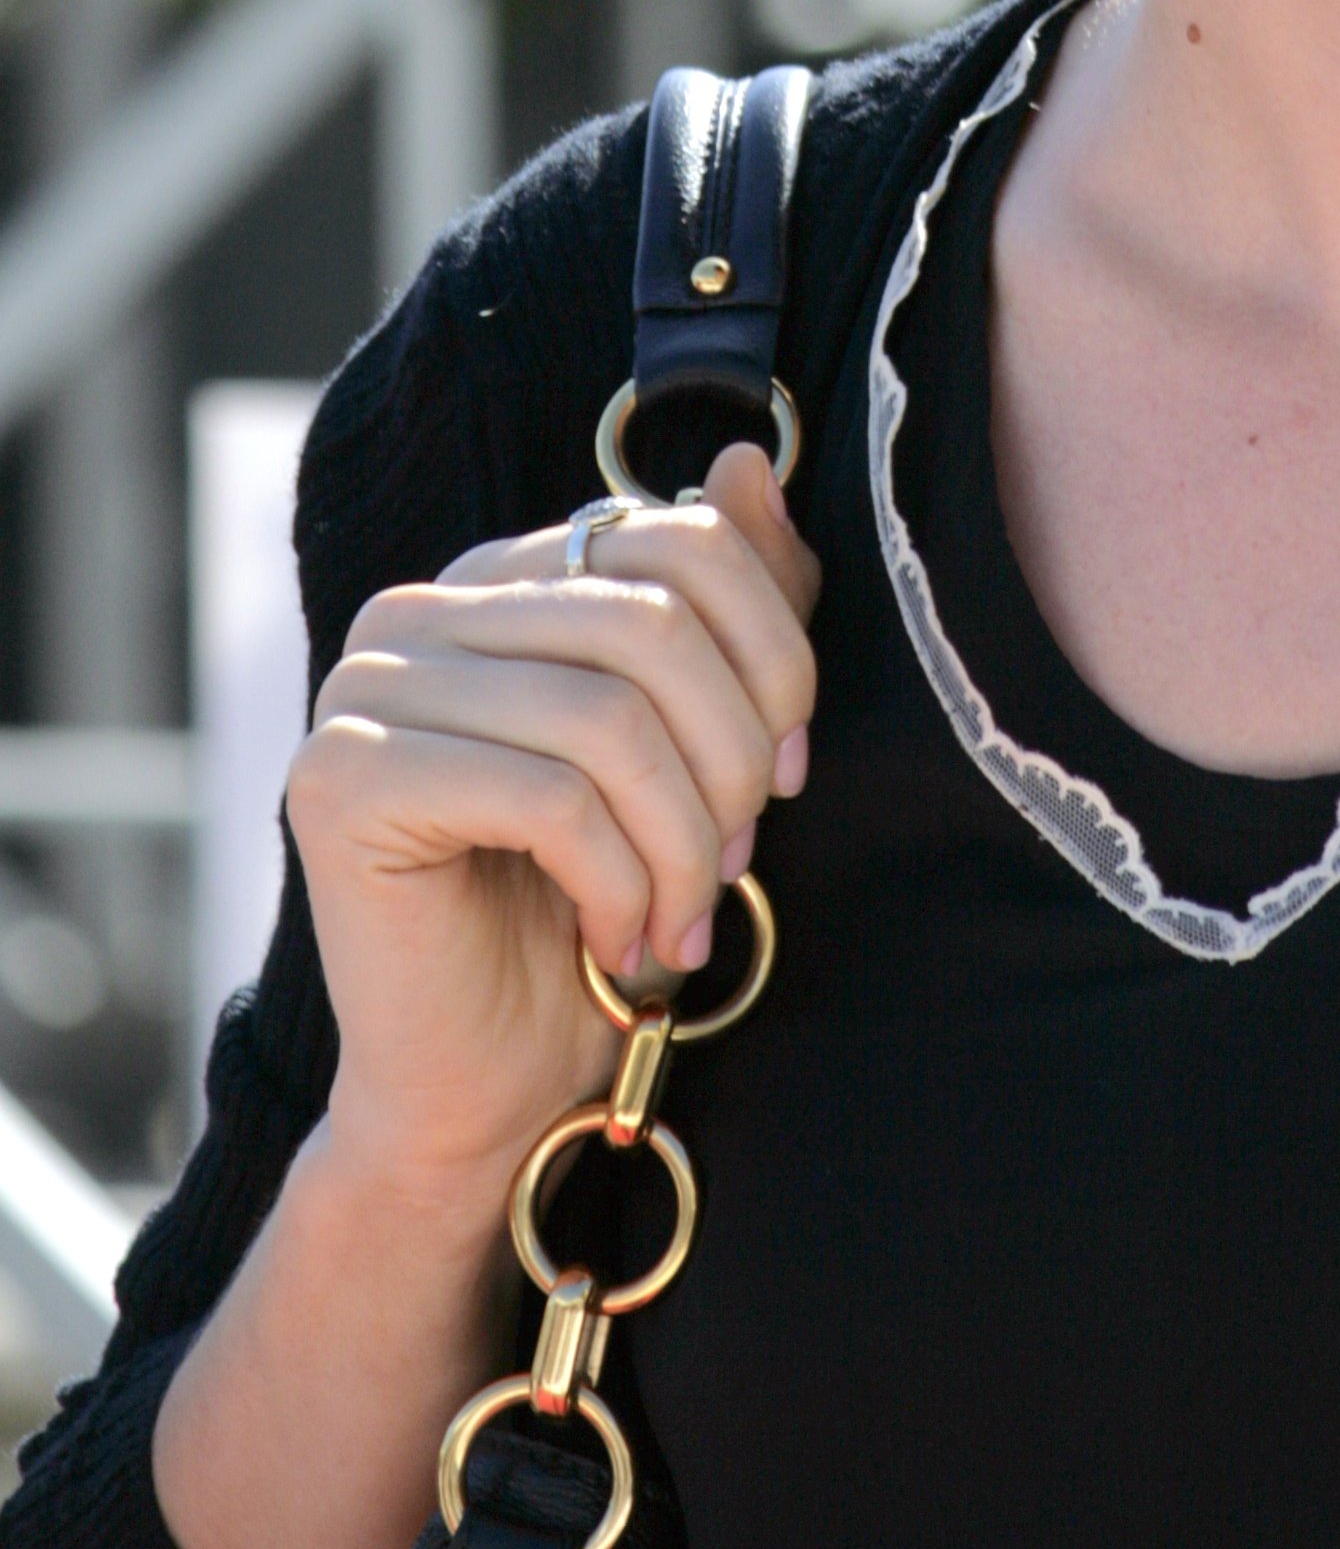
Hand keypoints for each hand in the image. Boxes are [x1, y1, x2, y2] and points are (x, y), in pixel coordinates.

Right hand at [287, 442, 819, 1214]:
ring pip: (605, 717)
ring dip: (684, 838)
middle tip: (743, 857)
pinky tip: (621, 939)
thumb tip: (746, 463)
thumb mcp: (696, 743)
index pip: (681, 539)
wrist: (492, 1085)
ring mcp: (366, 688)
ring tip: (687, 914)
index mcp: (503, 577)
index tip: (788, 768)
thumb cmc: (599, 909)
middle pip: (651, 625)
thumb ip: (729, 605)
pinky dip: (619, 880)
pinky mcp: (342, 781)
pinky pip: (546, 797)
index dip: (771, 654)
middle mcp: (419, 610)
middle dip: (730, 757)